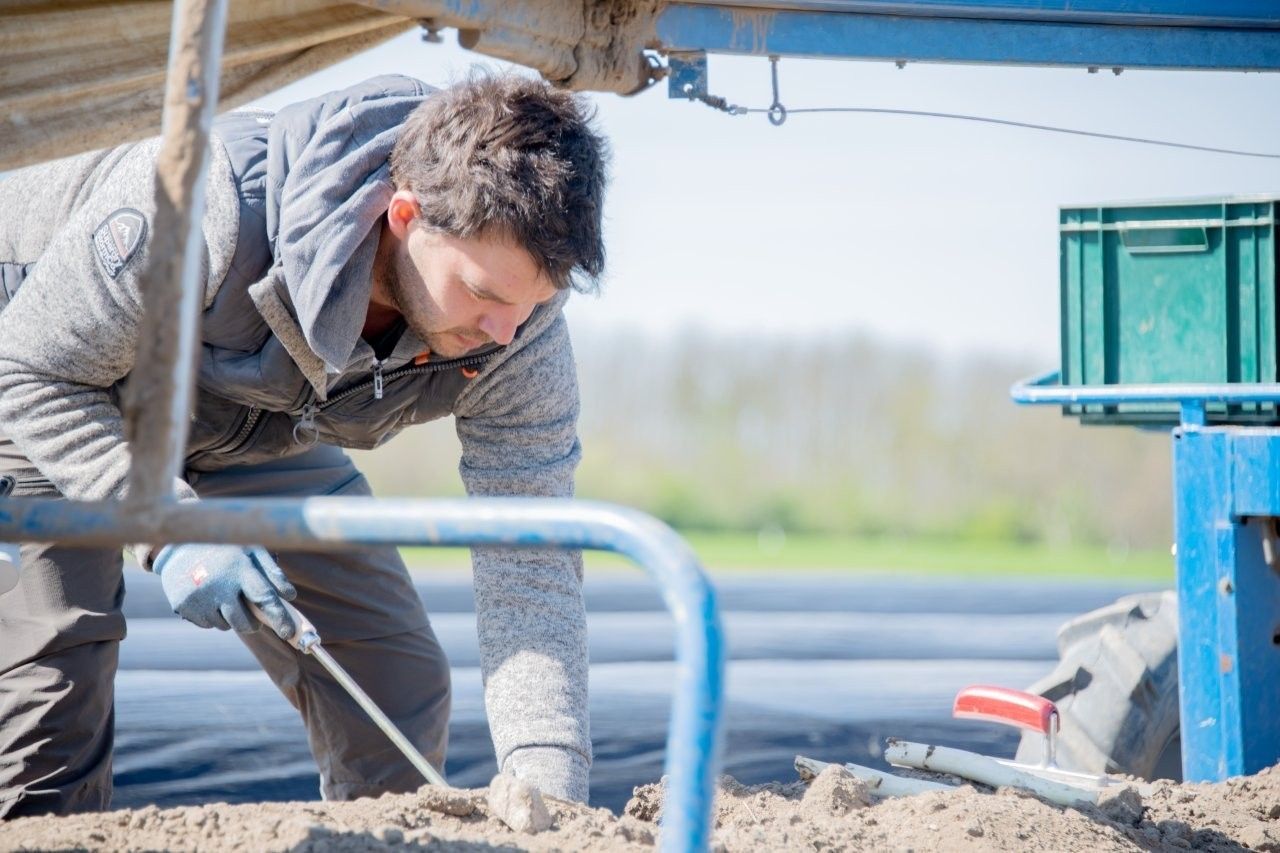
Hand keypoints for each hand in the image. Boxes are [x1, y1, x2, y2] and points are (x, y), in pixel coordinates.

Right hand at [152, 544, 296, 637]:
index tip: (289, 633)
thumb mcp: (250, 550)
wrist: (177, 543)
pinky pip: (207, 624)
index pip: (264, 598)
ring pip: (225, 625)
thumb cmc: (224, 548)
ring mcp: (198, 597)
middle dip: (252, 624)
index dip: (279, 617)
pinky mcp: (182, 606)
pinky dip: (212, 617)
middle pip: (244, 622)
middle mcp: (218, 585)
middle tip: (253, 616)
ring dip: (230, 618)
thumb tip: (290, 596)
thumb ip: (271, 572)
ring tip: (223, 596)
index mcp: (239, 568)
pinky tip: (207, 598)